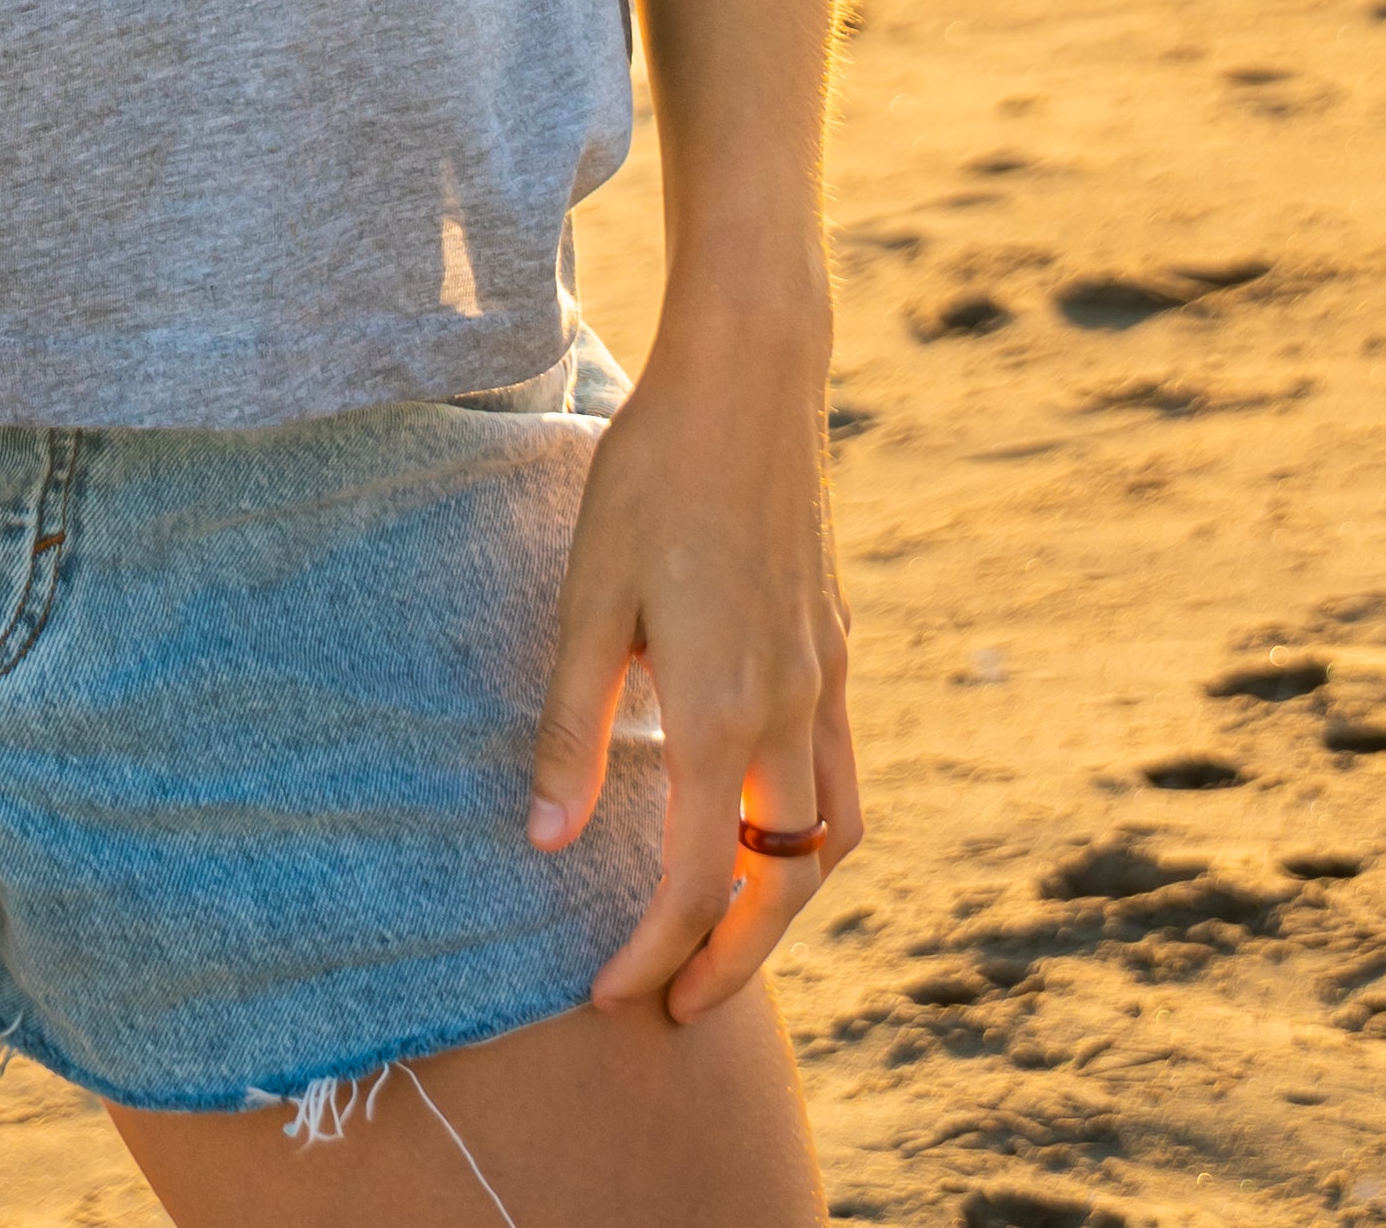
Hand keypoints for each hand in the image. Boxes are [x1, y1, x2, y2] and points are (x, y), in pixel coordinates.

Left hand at [525, 295, 862, 1022]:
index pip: (694, 883)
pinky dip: (809, 831)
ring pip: (831, 839)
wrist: (750, 377)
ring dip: (785, 904)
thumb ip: (571, 726)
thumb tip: (545, 842)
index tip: (611, 996)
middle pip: (783, 888)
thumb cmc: (651, 476)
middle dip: (734, 961)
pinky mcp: (834, 643)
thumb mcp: (587, 598)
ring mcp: (825, 678)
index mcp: (722, 714)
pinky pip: (840, 774)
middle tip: (681, 1008)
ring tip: (729, 934)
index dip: (654, 953)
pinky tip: (757, 817)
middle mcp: (790, 713)